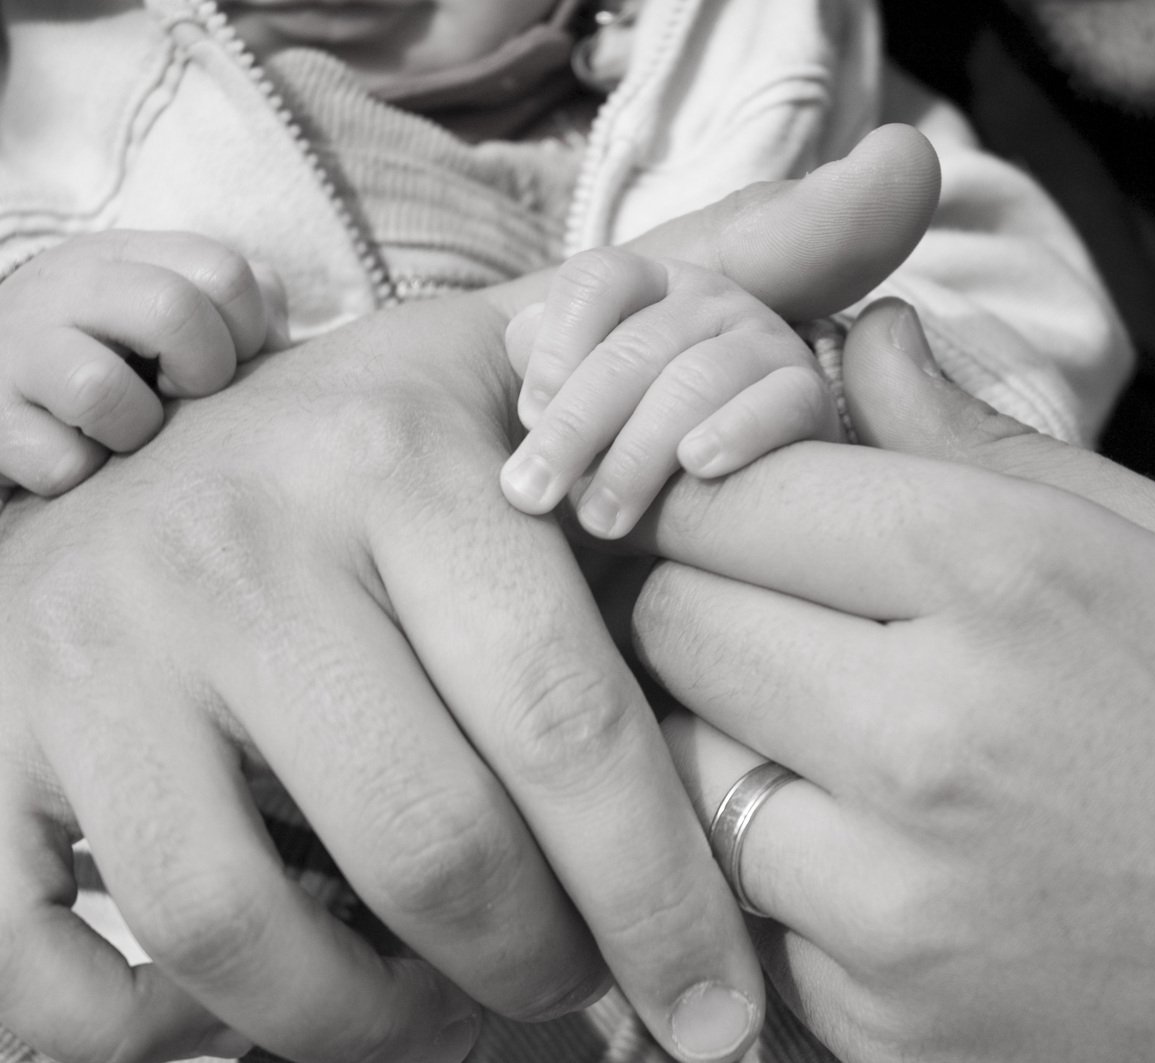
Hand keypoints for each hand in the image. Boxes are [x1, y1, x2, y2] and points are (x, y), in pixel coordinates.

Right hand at [0, 129, 939, 1062]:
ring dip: (376, 1023)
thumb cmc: (369, 446)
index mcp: (402, 468)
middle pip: (434, 845)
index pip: (570, 717)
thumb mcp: (530, 351)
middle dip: (541, 968)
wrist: (113, 469)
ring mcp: (95, 659)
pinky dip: (172, 1038)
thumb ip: (724, 280)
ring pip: (252, 934)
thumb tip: (913, 172)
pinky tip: (274, 1009)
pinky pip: (71, 978)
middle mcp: (241, 551)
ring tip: (455, 1014)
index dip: (663, 893)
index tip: (723, 1017)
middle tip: (590, 1002)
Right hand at [0, 229, 288, 494]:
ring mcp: (17, 349)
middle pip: (173, 310)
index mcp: (128, 257)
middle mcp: (67, 289)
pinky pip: (59, 463)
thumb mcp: (165, 314)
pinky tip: (74, 458)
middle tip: (179, 395)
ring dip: (134, 429)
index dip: (247, 332)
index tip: (225, 361)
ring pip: (101, 389)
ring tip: (122, 433)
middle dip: (202, 372)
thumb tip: (281, 348)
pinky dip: (79, 474)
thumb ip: (239, 315)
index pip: (227, 272)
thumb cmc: (109, 356)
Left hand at [501, 251, 841, 538]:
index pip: (597, 279)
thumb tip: (517, 343)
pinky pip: (776, 402)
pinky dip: (736, 430)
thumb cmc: (651, 447)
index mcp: (650, 286)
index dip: (556, 343)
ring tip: (602, 519)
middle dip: (575, 427)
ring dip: (638, 453)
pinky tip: (698, 466)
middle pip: (633, 347)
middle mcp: (709, 298)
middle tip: (531, 495)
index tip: (525, 417)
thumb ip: (554, 378)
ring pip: (694, 379)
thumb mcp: (593, 410)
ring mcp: (765, 340)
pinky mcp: (809, 392)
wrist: (758, 488)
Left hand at [632, 300, 1154, 1060]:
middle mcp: (929, 741)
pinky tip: (887, 855)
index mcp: (1009, 580)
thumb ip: (988, 444)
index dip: (717, 476)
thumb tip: (861, 341)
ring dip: (729, 739)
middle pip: (674, 620)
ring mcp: (898, 910)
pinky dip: (785, 874)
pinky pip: (750, 915)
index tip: (741, 489)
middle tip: (784, 605)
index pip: (730, 486)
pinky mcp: (890, 1036)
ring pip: (684, 774)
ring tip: (836, 736)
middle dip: (706, 593)